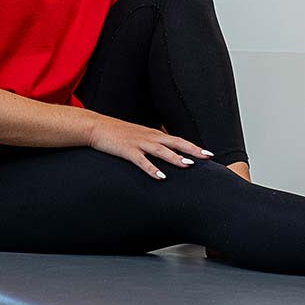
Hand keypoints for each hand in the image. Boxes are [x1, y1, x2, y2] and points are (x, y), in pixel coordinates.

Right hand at [87, 116, 212, 179]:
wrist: (96, 127)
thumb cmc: (118, 134)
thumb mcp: (139, 137)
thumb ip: (153, 144)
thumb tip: (165, 152)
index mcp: (154, 134)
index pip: (178, 140)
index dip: (193, 146)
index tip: (208, 153)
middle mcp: (150, 137)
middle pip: (175, 143)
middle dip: (192, 150)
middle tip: (207, 157)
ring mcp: (139, 143)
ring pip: (161, 151)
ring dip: (175, 157)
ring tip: (188, 165)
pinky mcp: (127, 151)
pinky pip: (142, 161)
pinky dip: (152, 169)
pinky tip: (161, 177)